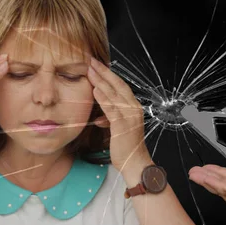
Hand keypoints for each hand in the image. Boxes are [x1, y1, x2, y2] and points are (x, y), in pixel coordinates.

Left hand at [87, 57, 150, 172]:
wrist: (135, 163)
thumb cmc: (126, 147)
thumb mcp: (117, 130)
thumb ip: (110, 120)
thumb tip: (100, 118)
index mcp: (133, 107)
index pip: (120, 86)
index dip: (108, 74)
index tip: (97, 65)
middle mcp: (134, 109)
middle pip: (118, 85)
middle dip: (104, 72)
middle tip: (91, 61)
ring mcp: (130, 116)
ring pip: (114, 94)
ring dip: (101, 81)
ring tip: (90, 70)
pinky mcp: (123, 126)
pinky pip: (112, 109)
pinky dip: (104, 98)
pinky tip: (95, 90)